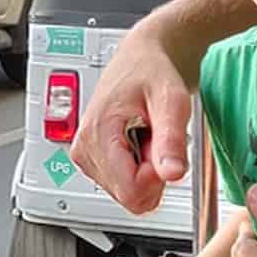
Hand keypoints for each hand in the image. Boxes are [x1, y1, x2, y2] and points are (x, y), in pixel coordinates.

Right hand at [70, 29, 192, 214]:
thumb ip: (171, 139)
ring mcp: (85, 156)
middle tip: (154, 137)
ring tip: (146, 135)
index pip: (131, 191)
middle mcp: (84, 148)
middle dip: (152, 173)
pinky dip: (138, 168)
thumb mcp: (170, 100)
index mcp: (96, 133)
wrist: (139, 59)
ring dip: (146, 170)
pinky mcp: (91, 160)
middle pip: (130, 196)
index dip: (158, 177)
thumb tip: (172, 174)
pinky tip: (138, 141)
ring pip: (128, 194)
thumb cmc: (152, 72)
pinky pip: (124, 185)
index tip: (163, 148)